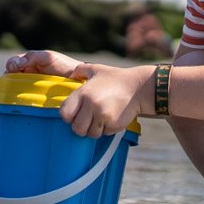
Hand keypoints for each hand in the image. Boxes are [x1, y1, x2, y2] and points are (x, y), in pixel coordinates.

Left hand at [4, 49, 149, 137]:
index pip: (65, 114)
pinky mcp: (113, 123)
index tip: (75, 114)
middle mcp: (91, 104)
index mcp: (83, 92)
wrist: (139, 87)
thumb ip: (81, 70)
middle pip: (76, 128)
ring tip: (101, 119)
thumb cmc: (117, 78)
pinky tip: (112, 119)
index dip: (69, 116)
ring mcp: (102, 115)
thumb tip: (72, 72)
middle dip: (81, 126)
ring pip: (90, 134)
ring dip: (95, 129)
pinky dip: (107, 130)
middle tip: (89, 120)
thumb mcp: (97, 69)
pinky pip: (104, 133)